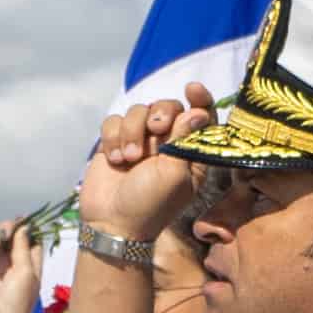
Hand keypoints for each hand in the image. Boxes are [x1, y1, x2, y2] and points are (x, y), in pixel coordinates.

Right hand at [82, 82, 217, 239]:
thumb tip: (198, 111)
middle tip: (155, 130)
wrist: (112, 223)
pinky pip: (114, 120)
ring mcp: (140, 141)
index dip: (200, 99)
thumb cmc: (151, 204)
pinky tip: (114, 159)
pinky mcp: (115, 142)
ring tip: (129, 159)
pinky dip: (113, 137)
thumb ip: (185, 140)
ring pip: (138, 110)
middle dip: (160, 113)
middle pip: (168, 106)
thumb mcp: (174, 174)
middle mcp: (167, 143)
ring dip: (132, 131)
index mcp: (190, 152)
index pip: (201, 116)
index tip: (192, 89)